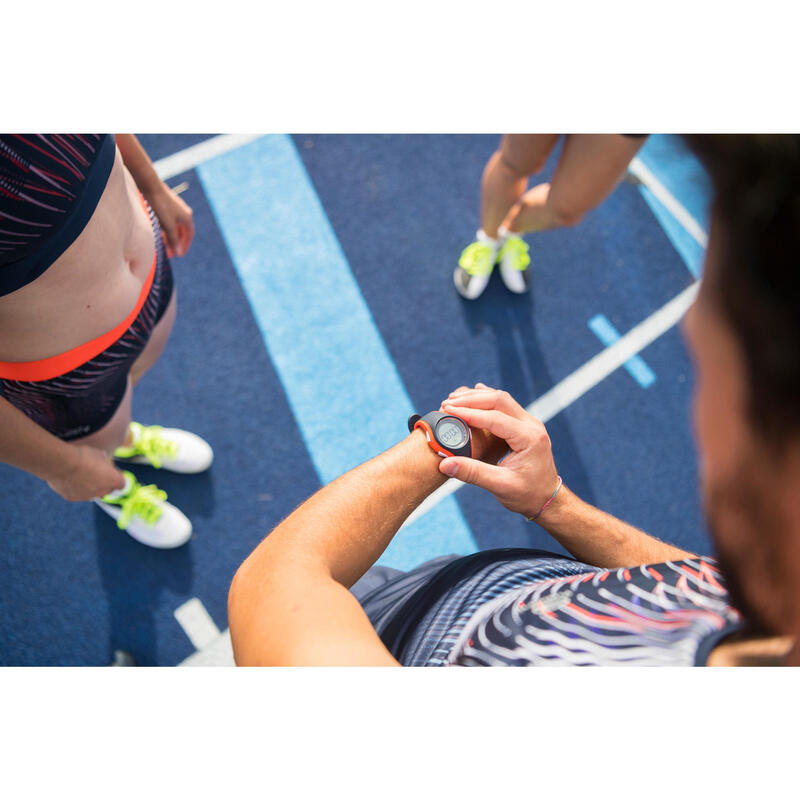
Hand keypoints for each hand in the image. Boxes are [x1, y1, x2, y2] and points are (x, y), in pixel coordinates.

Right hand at [46, 445, 125, 501]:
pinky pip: (77, 494)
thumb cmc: (83, 456)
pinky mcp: (73, 498)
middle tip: (96, 473)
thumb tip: (102, 459)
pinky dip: (76, 489)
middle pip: (107, 490)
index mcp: (114, 480)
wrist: (62, 463)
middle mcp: (103, 492)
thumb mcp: (98, 453)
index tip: (111, 471)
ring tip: (81, 475)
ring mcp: (88, 497)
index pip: (121, 483)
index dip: (116, 477)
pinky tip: (70, 479)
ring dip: (90, 487)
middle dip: (104, 483)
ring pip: (92, 493)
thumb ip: (103, 460)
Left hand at [147, 183, 194, 257]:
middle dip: (177, 242)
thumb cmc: (160, 205)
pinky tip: (158, 232)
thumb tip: (179, 253)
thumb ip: (173, 240)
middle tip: (170, 252)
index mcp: (187, 217)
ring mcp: (176, 208)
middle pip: (182, 231)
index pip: (189, 235)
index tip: (179, 255)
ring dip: (171, 236)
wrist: (149, 185)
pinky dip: (166, 229)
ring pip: (175, 226)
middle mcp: (184, 212)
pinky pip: (169, 220)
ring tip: (163, 244)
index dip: (185, 246)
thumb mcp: (167, 226)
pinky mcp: (167, 205)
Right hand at [438, 384, 559, 518]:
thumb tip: (444, 464)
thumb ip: (473, 473)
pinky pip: (504, 406)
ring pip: (502, 400)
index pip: (495, 417)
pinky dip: (486, 401)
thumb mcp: (500, 486)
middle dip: (471, 399)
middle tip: (447, 403)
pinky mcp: (524, 426)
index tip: (448, 410)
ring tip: (454, 399)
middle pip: (499, 400)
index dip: (469, 413)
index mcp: (529, 438)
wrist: (547, 499)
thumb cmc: (527, 495)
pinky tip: (472, 397)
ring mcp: (530, 423)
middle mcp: (532, 425)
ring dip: (478, 398)